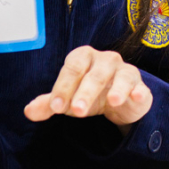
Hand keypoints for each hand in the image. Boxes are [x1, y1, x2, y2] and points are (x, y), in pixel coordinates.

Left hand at [24, 46, 152, 129]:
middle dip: (85, 92)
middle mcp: (104, 59)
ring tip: (112, 101)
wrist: (119, 99)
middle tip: (76, 111)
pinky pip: (140, 87)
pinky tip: (137, 97)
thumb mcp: (68, 98)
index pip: (72, 68)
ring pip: (120, 78)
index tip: (56, 106)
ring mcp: (124, 70)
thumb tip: (28, 112)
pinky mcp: (139, 85)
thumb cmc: (89, 93)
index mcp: (83, 57)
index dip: (63, 86)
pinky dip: (139, 91)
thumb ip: (50, 103)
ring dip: (116, 90)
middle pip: (94, 74)